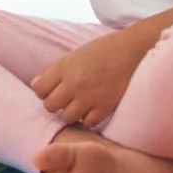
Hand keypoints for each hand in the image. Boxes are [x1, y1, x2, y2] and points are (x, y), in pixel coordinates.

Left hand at [31, 29, 152, 130]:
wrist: (135, 50)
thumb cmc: (105, 50)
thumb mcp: (75, 55)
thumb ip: (55, 70)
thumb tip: (37, 86)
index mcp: (65, 66)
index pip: (39, 89)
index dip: (43, 91)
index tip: (51, 90)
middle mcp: (74, 83)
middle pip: (50, 106)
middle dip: (55, 104)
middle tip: (65, 100)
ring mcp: (90, 96)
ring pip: (67, 117)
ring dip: (71, 113)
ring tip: (78, 106)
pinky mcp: (107, 107)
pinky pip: (88, 122)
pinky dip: (88, 119)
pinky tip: (92, 110)